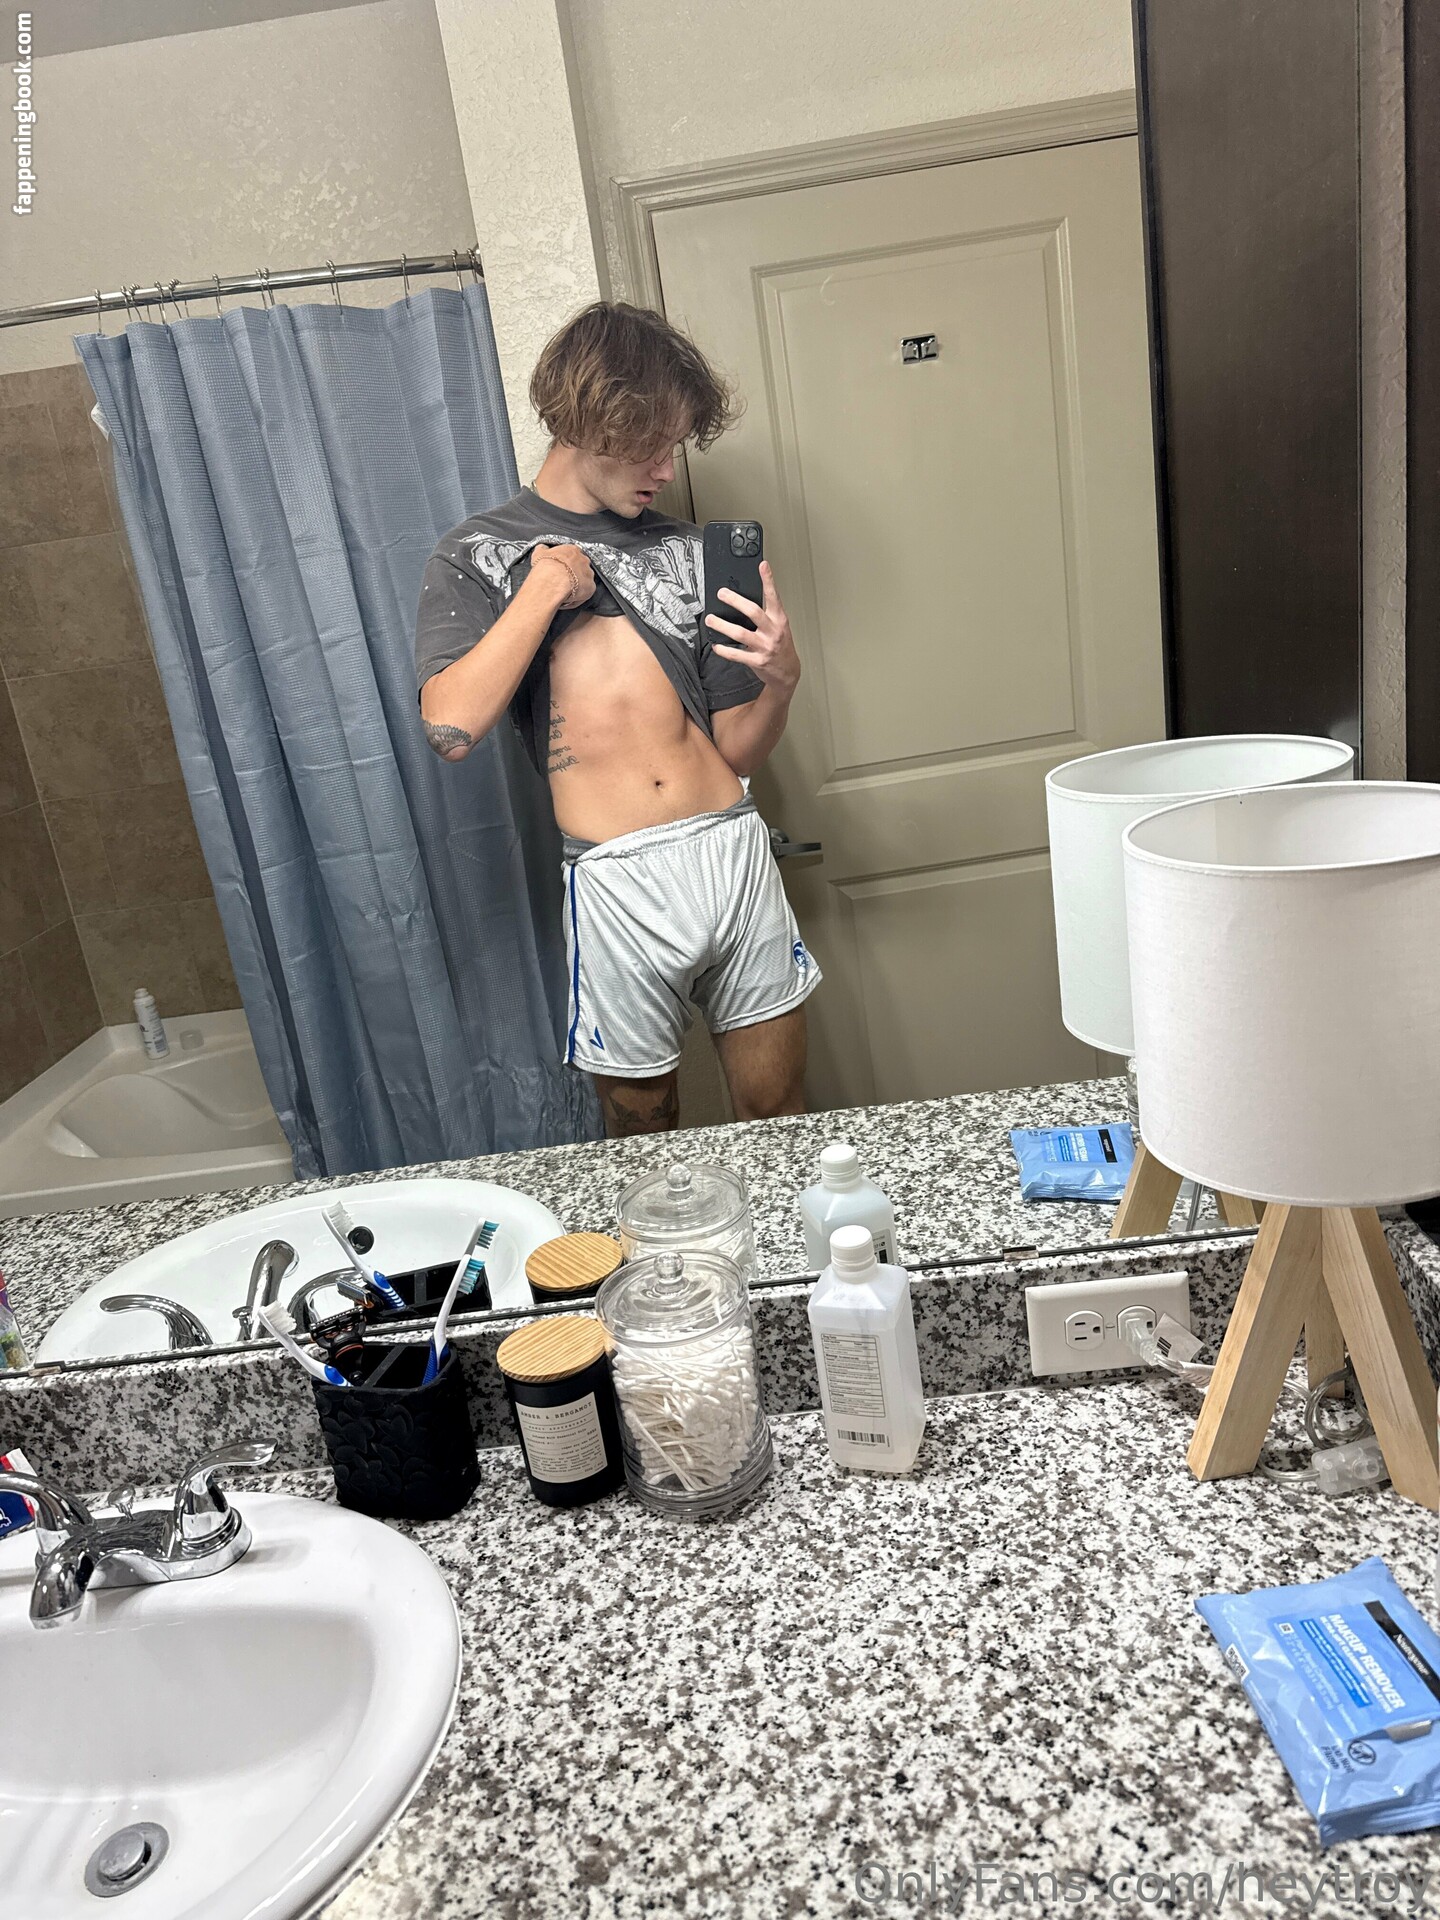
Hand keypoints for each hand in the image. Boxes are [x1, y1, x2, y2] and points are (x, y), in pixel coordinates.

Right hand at [529, 543, 594, 610]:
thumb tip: (542, 549)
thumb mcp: (539, 553)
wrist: (551, 581)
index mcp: (572, 550)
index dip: (567, 563)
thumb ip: (543, 549)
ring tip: (563, 593)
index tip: (561, 569)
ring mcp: (589, 574)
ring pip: (584, 582)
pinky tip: (566, 600)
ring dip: (576, 587)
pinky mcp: (591, 588)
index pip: (573, 555)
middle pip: (581, 568)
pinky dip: (576, 599)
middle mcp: (583, 560)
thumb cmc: (546, 567)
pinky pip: (584, 595)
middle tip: (562, 581)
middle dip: (573, 575)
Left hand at [704, 560, 799, 690]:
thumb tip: (743, 601)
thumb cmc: (781, 647)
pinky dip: (724, 650)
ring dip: (722, 625)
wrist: (788, 672)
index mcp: (779, 620)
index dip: (768, 580)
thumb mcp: (779, 627)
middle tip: (722, 593)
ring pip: (740, 633)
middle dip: (735, 601)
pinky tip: (716, 645)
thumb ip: (765, 614)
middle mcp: (773, 632)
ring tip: (710, 619)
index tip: (763, 565)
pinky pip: (737, 654)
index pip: (774, 597)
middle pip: (753, 612)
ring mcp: (765, 647)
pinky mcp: (757, 661)